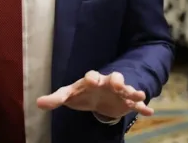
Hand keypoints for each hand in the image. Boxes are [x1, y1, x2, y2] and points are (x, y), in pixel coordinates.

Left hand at [36, 70, 152, 120]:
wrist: (96, 98)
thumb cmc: (80, 94)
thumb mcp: (68, 95)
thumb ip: (55, 99)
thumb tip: (38, 103)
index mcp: (91, 80)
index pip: (91, 76)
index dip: (92, 78)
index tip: (92, 80)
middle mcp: (107, 83)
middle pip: (114, 78)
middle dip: (117, 81)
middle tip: (119, 85)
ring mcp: (118, 92)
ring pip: (128, 89)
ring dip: (133, 91)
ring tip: (140, 95)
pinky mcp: (126, 103)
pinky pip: (136, 104)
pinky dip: (142, 106)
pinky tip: (149, 111)